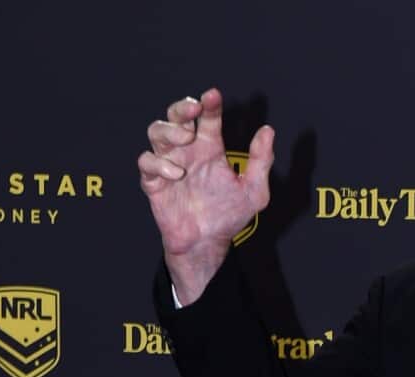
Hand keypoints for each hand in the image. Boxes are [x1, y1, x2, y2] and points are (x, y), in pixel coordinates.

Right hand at [138, 88, 273, 303]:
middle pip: (176, 116)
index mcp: (211, 148)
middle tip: (194, 109)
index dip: (210, 104)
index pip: (208, 118)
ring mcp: (169, 164)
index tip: (213, 95)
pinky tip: (177, 173)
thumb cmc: (229, 214)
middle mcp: (188, 151)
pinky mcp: (154, 183)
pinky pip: (146, 162)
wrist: (209, 243)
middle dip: (181, 107)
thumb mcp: (254, 190)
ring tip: (186, 139)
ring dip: (169, 130)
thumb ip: (261, 161)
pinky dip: (158, 163)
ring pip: (156, 131)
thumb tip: (267, 131)